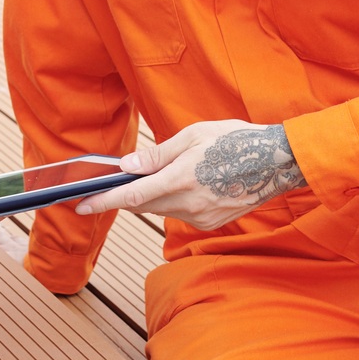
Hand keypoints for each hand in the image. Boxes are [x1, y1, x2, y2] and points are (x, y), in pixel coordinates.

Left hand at [74, 120, 305, 229]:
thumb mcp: (194, 135)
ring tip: (162, 176)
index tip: (80, 205)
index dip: (102, 202)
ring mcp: (201, 218)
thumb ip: (158, 154)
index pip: (130, 196)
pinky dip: (175, 201)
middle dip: (125, 196)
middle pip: (142, 206)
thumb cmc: (236, 140)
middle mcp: (188, 205)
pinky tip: (188, 185)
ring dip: (152, 197)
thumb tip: (128, 165)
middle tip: (112, 185)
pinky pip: (181, 214)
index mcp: (180, 180)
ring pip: (161, 210)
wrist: (278, 163)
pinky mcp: (211, 224)